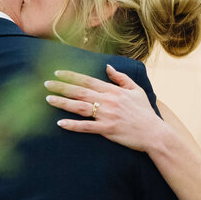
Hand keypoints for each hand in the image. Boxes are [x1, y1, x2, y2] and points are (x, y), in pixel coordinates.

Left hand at [43, 64, 169, 152]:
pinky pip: (86, 127)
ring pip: (80, 107)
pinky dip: (73, 125)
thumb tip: (108, 67)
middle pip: (80, 92)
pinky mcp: (107, 130)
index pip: (88, 80)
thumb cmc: (145, 112)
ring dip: (62, 103)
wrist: (154, 133)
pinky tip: (60, 123)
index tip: (58, 72)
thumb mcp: (136, 90)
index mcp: (113, 91)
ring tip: (48, 99)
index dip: (72, 76)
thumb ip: (121, 78)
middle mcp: (108, 101)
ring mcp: (107, 115)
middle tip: (46, 84)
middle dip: (61, 87)